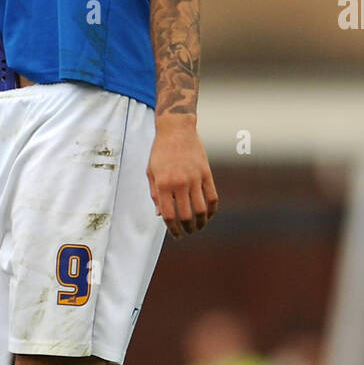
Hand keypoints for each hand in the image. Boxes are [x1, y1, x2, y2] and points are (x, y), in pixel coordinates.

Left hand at [147, 116, 218, 238]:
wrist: (176, 129)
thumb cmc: (160, 151)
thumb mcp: (151, 172)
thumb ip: (155, 194)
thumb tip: (160, 215)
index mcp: (162, 184)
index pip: (169, 215)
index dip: (173, 228)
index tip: (176, 234)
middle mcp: (179, 183)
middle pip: (186, 215)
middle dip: (187, 228)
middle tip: (187, 232)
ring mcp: (194, 178)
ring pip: (201, 209)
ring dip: (201, 223)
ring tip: (198, 227)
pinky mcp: (206, 173)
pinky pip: (212, 196)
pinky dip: (212, 210)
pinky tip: (208, 215)